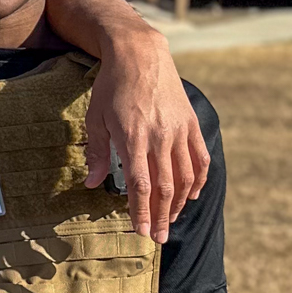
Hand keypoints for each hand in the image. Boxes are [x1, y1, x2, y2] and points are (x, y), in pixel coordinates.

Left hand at [85, 31, 207, 242]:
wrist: (140, 55)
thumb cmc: (111, 86)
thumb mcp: (95, 118)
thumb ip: (98, 152)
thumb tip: (93, 184)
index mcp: (133, 138)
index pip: (139, 185)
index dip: (141, 212)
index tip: (142, 232)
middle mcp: (160, 137)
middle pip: (165, 187)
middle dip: (161, 216)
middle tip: (159, 238)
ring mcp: (179, 131)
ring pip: (185, 177)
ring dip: (178, 203)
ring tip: (170, 220)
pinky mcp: (191, 123)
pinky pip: (200, 158)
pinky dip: (198, 180)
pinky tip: (191, 195)